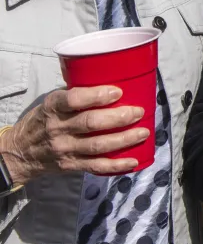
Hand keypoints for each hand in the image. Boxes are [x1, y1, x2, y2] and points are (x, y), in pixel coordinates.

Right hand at [0, 86, 147, 183]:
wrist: (19, 152)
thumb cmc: (44, 119)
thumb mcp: (53, 101)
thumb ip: (77, 93)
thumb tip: (114, 77)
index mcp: (54, 107)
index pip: (74, 99)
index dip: (97, 95)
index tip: (118, 91)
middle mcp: (58, 128)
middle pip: (91, 123)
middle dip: (119, 117)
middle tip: (139, 111)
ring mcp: (65, 149)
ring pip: (97, 146)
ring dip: (123, 140)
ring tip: (143, 132)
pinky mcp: (70, 165)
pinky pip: (96, 166)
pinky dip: (116, 166)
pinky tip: (133, 161)